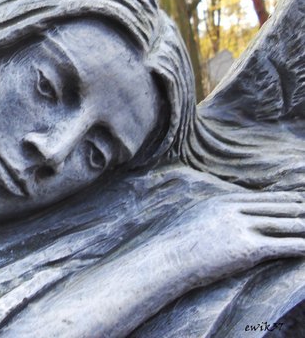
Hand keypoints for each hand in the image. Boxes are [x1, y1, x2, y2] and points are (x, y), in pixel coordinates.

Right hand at [157, 191, 304, 284]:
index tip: (297, 199)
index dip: (283, 199)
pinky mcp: (248, 249)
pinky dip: (302, 247)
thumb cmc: (172, 245)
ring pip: (284, 225)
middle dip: (300, 210)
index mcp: (220, 201)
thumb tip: (216, 218)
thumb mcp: (191, 218)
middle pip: (276, 208)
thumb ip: (210, 214)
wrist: (166, 258)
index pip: (261, 198)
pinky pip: (284, 246)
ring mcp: (241, 228)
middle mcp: (233, 210)